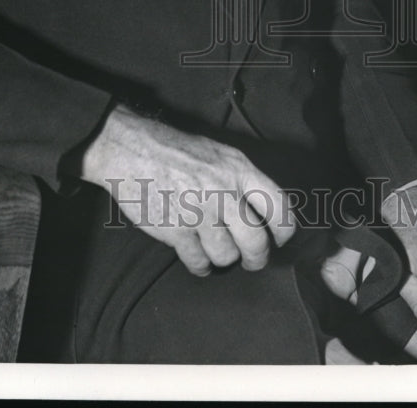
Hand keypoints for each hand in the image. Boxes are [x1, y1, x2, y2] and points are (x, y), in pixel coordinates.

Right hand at [81, 104, 295, 274]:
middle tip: (252, 260)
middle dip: (257, 258)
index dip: (285, 230)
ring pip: (227, 256)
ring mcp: (198, 212)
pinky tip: (197, 257)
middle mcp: (223, 191)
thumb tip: (264, 210)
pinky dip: (200, 266)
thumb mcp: (218, 153)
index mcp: (238, 168)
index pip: (279, 207)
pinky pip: (199, 262)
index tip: (280, 239)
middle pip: (256, 242)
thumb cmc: (175, 150)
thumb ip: (242, 179)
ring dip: (223, 258)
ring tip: (215, 250)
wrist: (131, 150)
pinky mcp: (175, 230)